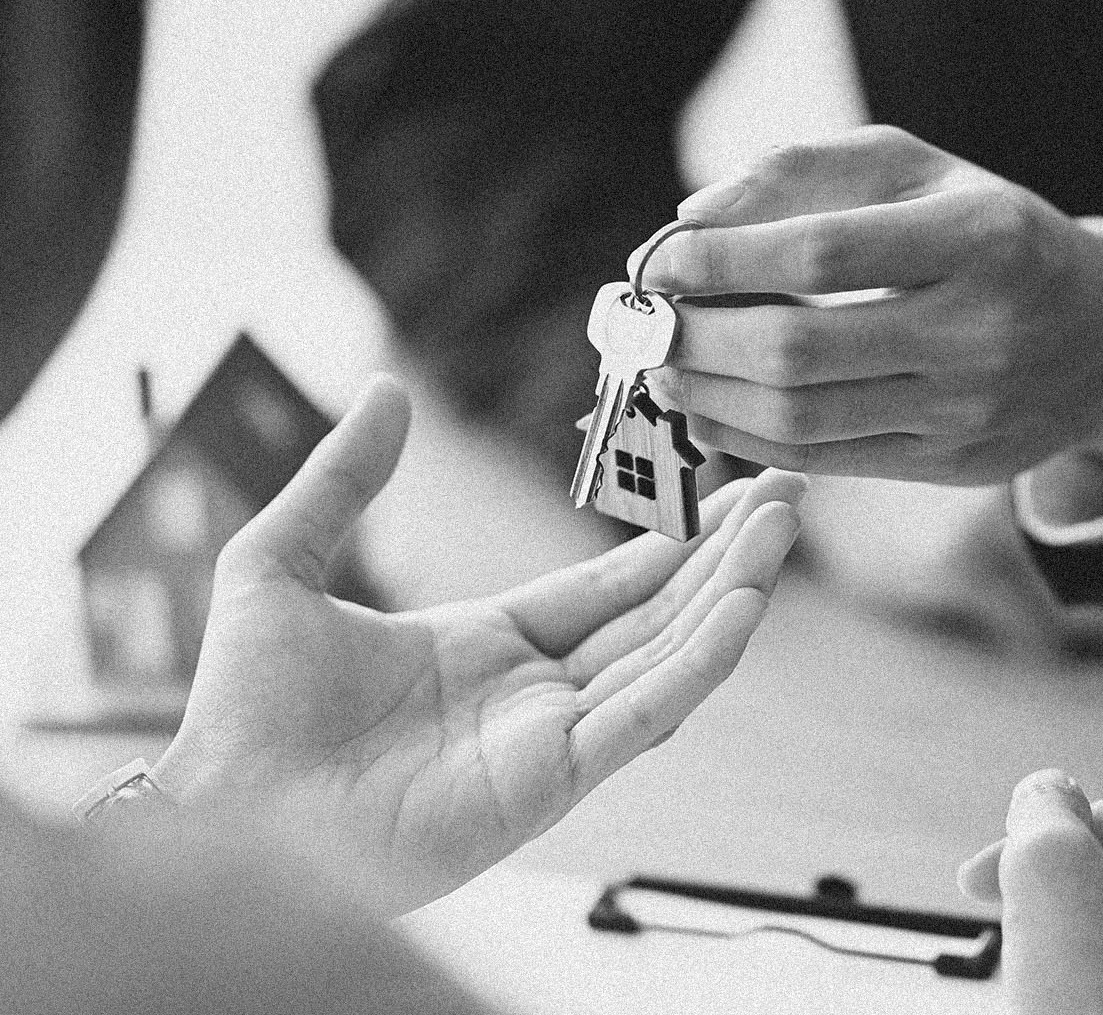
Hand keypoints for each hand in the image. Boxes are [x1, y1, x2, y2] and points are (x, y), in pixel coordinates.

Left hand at [153, 377, 806, 913]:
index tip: (725, 489)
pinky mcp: (551, 779)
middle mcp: (535, 691)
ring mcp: (550, 738)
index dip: (671, 536)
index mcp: (488, 643)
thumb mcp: (282, 559)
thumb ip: (344, 476)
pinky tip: (745, 608)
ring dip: (730, 594)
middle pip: (657, 611)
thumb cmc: (242, 710)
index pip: (608, 583)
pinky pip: (645, 716)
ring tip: (781, 531)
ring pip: (667, 657)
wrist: (220, 808)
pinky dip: (700, 663)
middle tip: (787, 490)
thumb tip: (388, 389)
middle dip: (725, 553)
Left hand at [640, 125, 1102, 486]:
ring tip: (661, 367)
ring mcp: (970, 412)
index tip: (659, 260)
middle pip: (799, 351)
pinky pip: (825, 462)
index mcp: (981, 238)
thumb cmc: (985, 230)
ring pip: (801, 420)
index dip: (724, 260)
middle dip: (695, 338)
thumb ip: (802, 172)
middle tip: (641, 324)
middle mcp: (982, 332)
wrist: (1101, 334)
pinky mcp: (954, 467)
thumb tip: (690, 220)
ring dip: (706, 396)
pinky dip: (748, 438)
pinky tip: (707, 409)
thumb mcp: (916, 170)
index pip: (822, 254)